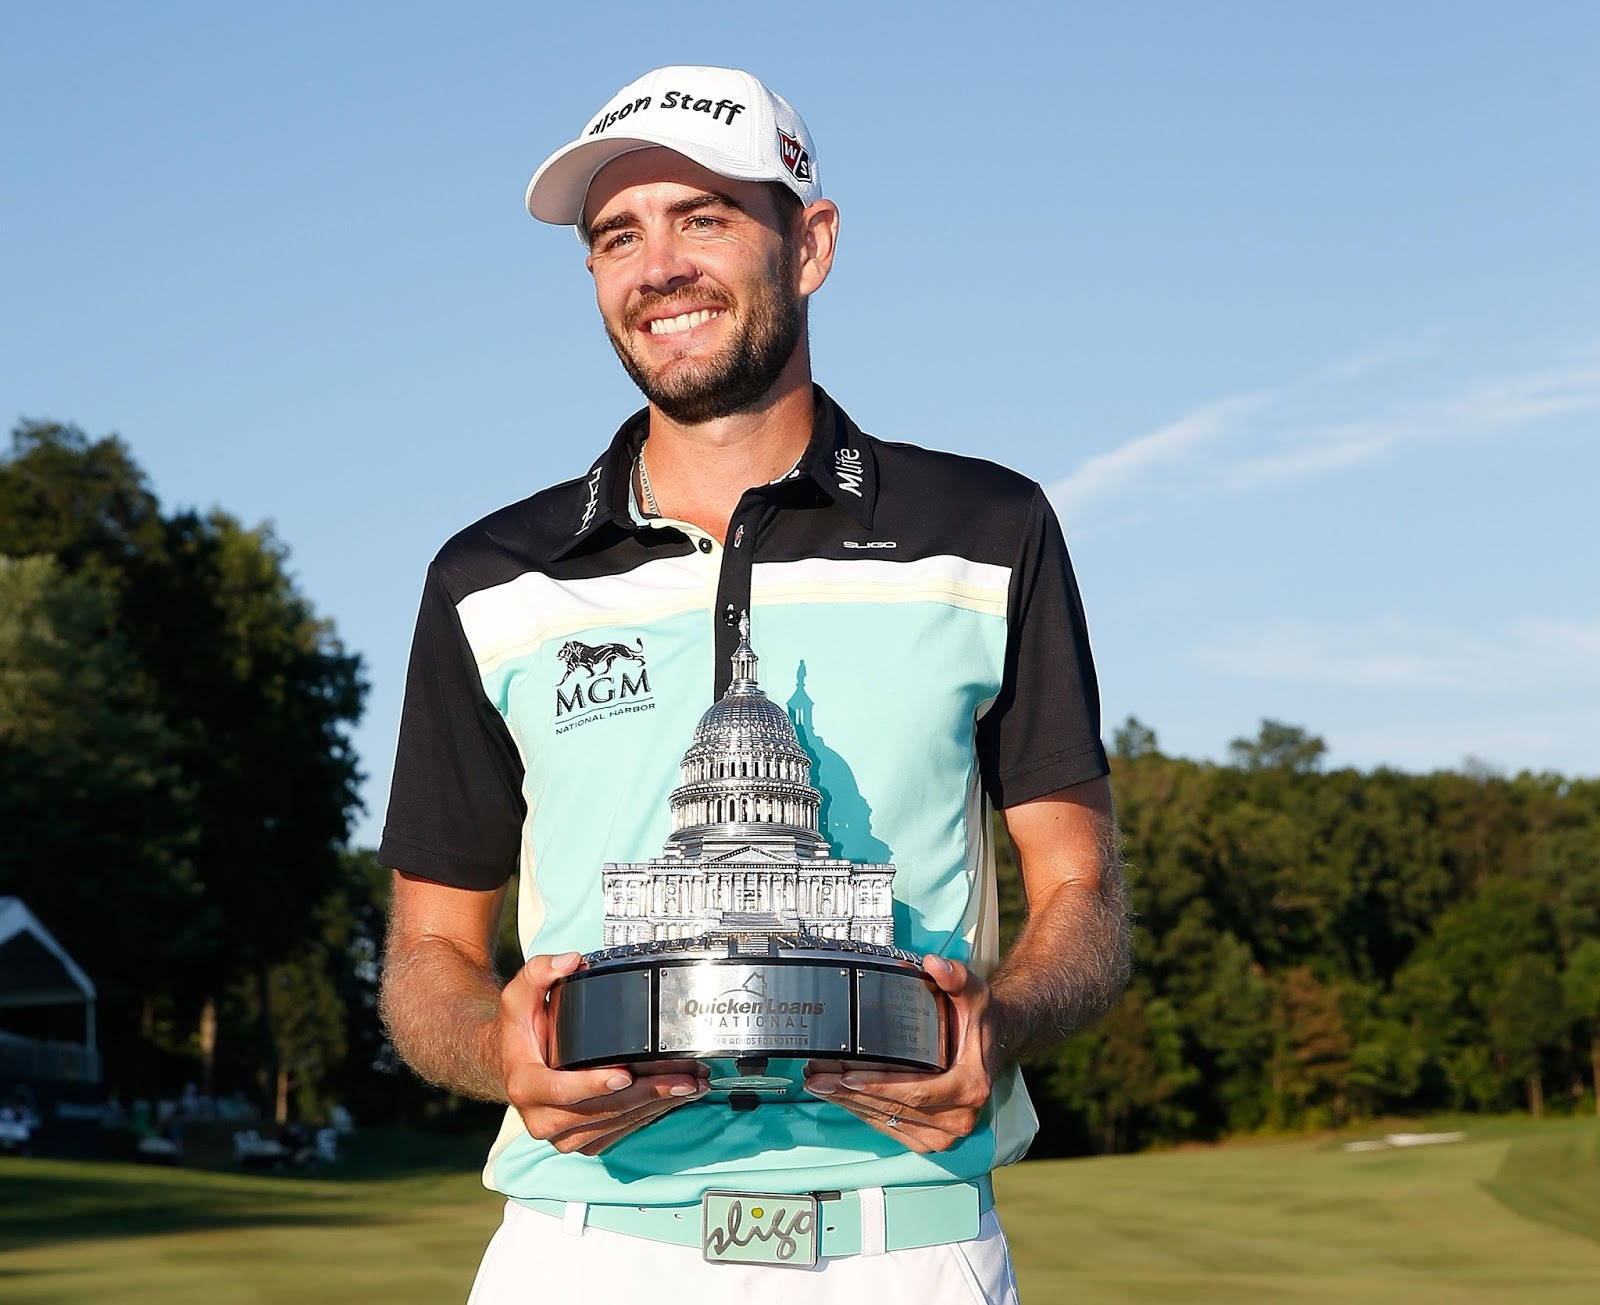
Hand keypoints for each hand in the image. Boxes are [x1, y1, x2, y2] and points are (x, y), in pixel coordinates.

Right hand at [499, 951, 707, 1154]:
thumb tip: (570, 961)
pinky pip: (620, 1132)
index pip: (561, 1090)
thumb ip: (539, 972)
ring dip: (657, 1105)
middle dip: (648, 1093)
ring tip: (689, 1085)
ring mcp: (563, 1134)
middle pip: (603, 1109)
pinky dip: (649, 1114)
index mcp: (526, 1086)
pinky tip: (672, 1098)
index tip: (624, 1075)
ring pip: (617, 1123)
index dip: (593, 1084)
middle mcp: (542, 1118)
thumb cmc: (519, 1033)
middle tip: (683, 1079)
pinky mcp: (582, 1141)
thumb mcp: (519, 997)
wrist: (512, 1066)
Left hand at [802, 954, 996, 1152]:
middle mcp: (959, 1116)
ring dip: (849, 1104)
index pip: (916, 1092)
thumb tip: (934, 965)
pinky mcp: (929, 1137)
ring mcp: (944, 1132)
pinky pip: (890, 1128)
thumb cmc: (980, 1020)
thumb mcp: (974, 993)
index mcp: (970, 1087)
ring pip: (887, 1121)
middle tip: (817, 1077)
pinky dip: (862, 1111)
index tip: (848, 1077)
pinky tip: (838, 1095)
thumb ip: (955, 977)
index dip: (880, 1086)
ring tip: (818, 1082)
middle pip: (894, 1108)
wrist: (993, 1042)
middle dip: (851, 1094)